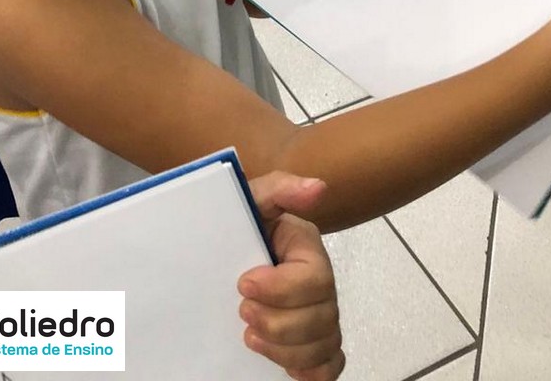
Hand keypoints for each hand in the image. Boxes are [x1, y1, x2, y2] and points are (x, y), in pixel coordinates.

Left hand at [240, 173, 343, 379]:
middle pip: (321, 318)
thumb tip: (317, 187)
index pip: (315, 278)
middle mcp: (321, 285)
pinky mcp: (315, 344)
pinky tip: (284, 366)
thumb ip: (279, 188)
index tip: (244, 283)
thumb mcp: (252, 199)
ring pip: (324, 345)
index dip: (281, 289)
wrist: (222, 252)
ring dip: (285, 349)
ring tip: (251, 337)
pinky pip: (328, 366)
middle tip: (242, 312)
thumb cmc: (239, 226)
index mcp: (308, 250)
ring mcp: (321, 316)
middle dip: (278, 322)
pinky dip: (310, 371)